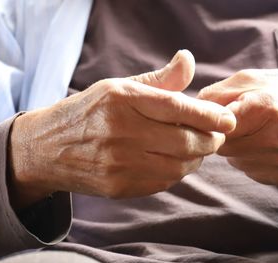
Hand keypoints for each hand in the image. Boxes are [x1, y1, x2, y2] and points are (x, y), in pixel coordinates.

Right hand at [8, 50, 235, 208]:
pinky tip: (175, 160)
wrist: (48, 148)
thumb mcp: (119, 86)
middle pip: (186, 142)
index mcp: (123, 100)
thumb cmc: (90, 111)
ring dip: (197, 157)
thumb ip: (159, 78)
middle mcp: (121, 133)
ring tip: (197, 147)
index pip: (177, 108)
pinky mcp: (120, 187)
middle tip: (216, 134)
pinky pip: (164, 182)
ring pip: (180, 166)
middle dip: (210, 140)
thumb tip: (189, 60)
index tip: (230, 120)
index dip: (209, 116)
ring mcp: (120, 163)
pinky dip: (178, 171)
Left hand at [197, 68, 277, 185]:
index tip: (216, 120)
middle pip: (225, 149)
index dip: (213, 125)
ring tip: (257, 133)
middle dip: (226, 137)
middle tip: (241, 123)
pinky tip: (267, 146)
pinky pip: (254, 172)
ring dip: (240, 150)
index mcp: (263, 108)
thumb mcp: (247, 79)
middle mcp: (276, 138)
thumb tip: (189, 112)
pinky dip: (254, 161)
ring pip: (238, 163)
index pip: (217, 129)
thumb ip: (215, 94)